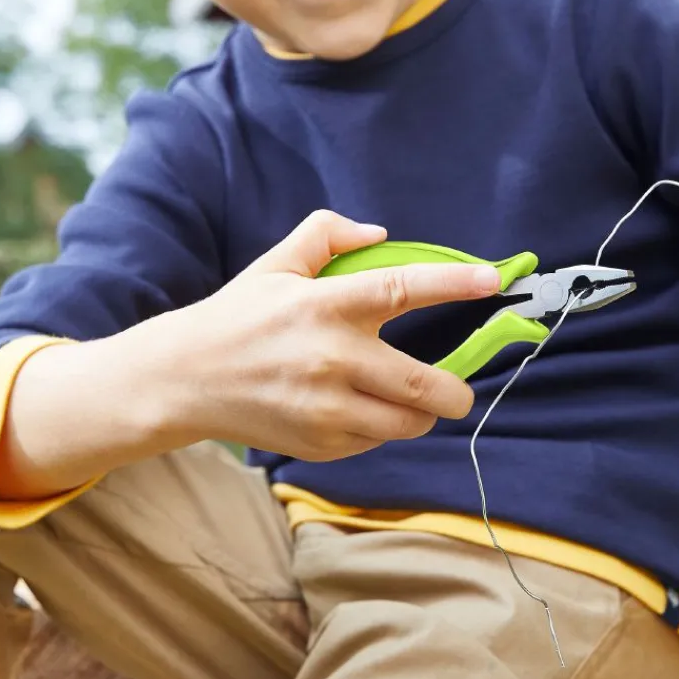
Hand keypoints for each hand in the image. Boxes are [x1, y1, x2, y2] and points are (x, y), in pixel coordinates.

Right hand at [141, 210, 501, 461]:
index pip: (400, 289)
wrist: (186, 380)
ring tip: (405, 398)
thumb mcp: (277, 265)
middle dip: (457, 390)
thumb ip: (327, 234)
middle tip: (459, 387)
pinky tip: (357, 410)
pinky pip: (375, 440)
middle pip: (424, 384)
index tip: (492, 279)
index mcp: (324, 305)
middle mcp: (332, 359)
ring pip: (407, 422)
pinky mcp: (321, 444)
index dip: (453, 284)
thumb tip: (381, 234)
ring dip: (420, 413)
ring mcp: (327, 408)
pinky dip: (380, 427)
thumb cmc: (237, 317)